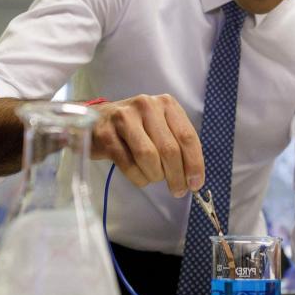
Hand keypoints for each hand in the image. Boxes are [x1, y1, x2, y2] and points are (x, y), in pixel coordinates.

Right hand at [88, 94, 203, 196]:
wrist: (98, 120)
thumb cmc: (137, 127)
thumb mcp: (162, 127)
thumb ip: (179, 145)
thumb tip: (193, 177)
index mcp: (167, 104)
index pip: (187, 137)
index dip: (194, 164)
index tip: (196, 184)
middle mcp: (147, 106)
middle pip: (169, 149)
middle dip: (176, 176)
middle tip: (178, 190)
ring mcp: (124, 118)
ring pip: (148, 156)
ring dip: (155, 175)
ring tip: (155, 178)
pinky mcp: (106, 133)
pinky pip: (128, 164)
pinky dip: (138, 177)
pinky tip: (141, 177)